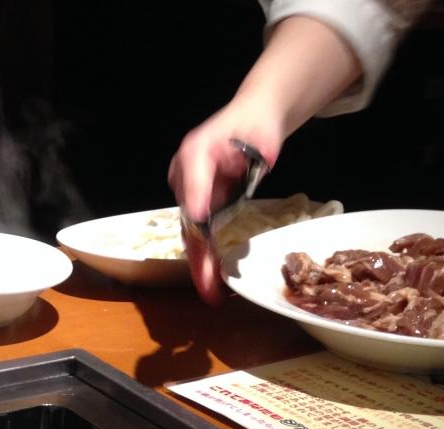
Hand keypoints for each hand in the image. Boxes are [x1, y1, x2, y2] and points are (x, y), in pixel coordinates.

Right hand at [165, 16, 359, 304]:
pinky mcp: (198, 204)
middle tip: (208, 287)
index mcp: (194, 153)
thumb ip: (255, 156)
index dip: (196, 209)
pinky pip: (201, 234)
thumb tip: (258, 168)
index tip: (200, 235)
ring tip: (211, 294)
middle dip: (199, 257)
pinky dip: (208, 257)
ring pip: (193, 233)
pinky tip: (215, 280)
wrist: (252, 119)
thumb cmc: (257, 125)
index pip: (194, 185)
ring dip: (202, 265)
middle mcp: (184, 175)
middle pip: (190, 219)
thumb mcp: (260, 136)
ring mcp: (188, 192)